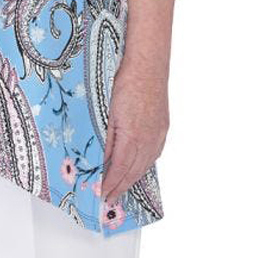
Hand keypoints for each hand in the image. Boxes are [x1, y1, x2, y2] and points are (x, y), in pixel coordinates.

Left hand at [100, 66, 169, 206]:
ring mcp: (157, 134)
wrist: (147, 64)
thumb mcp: (107, 111)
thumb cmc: (126, 82)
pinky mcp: (162, 126)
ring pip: (145, 164)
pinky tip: (139, 166)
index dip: (109, 185)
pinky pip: (154, 153)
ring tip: (121, 188)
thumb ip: (106, 139)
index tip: (101, 195)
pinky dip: (144, 165)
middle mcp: (148, 139)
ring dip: (132, 178)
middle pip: (133, 172)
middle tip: (109, 198)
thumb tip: (100, 160)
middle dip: (120, 187)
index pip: (119, 170)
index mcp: (132, 137)